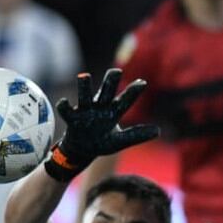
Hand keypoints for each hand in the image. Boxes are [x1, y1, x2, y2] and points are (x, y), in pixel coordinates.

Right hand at [44, 69, 159, 181]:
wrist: (82, 151)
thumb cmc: (102, 142)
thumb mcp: (120, 141)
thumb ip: (137, 135)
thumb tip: (158, 131)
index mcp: (112, 112)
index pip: (125, 100)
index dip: (133, 92)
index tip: (143, 83)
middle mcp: (99, 107)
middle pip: (105, 91)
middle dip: (110, 81)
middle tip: (116, 71)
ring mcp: (84, 111)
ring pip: (85, 95)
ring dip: (84, 86)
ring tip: (85, 76)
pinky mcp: (72, 119)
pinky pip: (67, 111)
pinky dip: (64, 106)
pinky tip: (64, 102)